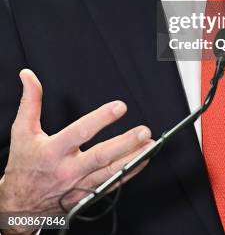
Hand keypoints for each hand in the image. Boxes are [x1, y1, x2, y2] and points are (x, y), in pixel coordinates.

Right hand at [0, 69, 152, 233]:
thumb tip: (28, 75)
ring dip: (133, 158)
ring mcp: (79, 184)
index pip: (80, 132)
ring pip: (110, 172)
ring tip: (150, 144)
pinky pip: (112, 184)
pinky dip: (129, 172)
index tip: (119, 107)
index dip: (101, 119)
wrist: (20, 204)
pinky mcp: (87, 194)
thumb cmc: (24, 164)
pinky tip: (143, 160)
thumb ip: (30, 102)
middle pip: (101, 156)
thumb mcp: (22, 131)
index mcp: (53, 151)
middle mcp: (68, 170)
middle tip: (144, 130)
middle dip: (125, 143)